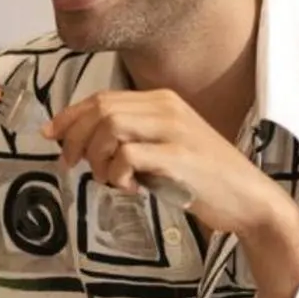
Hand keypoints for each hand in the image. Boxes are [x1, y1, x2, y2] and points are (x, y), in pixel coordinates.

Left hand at [42, 89, 279, 238]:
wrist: (248, 199)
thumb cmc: (201, 178)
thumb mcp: (162, 149)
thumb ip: (129, 140)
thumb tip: (82, 144)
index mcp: (162, 100)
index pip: (101, 98)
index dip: (70, 115)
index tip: (51, 135)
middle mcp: (167, 107)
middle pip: (100, 108)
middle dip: (75, 136)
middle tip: (72, 164)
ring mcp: (175, 129)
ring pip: (110, 126)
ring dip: (97, 156)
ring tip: (108, 179)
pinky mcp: (179, 156)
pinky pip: (128, 155)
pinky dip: (117, 172)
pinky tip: (129, 187)